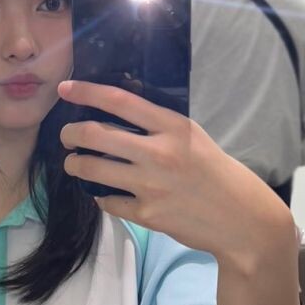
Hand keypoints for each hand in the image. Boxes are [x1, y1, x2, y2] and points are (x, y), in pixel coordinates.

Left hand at [58, 80, 294, 270]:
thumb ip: (159, 125)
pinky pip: (107, 201)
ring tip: (74, 163)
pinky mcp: (147, 214)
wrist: (239, 217)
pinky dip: (101, 196)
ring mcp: (150, 185)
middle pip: (95, 134)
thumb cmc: (214, 172)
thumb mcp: (192, 136)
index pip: (119, 101)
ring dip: (75, 164)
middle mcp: (158, 153)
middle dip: (70, 133)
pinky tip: (103, 193)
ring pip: (92, 168)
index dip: (86, 92)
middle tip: (66, 136)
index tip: (65, 88)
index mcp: (172, 127)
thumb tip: (116, 112)